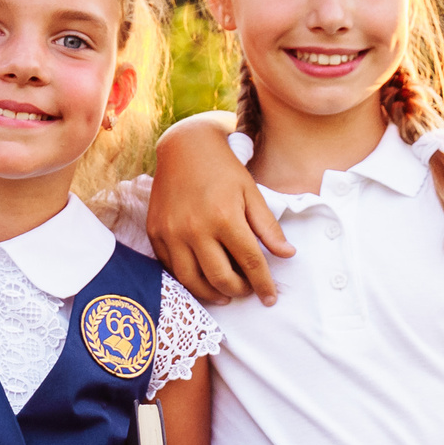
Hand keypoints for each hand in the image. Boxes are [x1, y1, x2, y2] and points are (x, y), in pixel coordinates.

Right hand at [149, 120, 291, 305]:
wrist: (184, 147)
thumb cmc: (223, 168)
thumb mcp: (251, 192)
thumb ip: (268, 227)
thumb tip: (287, 254)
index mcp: (225, 217)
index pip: (250, 262)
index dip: (263, 284)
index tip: (270, 298)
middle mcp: (196, 229)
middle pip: (220, 277)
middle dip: (239, 290)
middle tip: (247, 290)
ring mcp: (172, 233)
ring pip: (192, 280)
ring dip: (212, 294)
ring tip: (225, 294)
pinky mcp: (156, 233)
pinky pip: (171, 268)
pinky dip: (188, 279)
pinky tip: (201, 278)